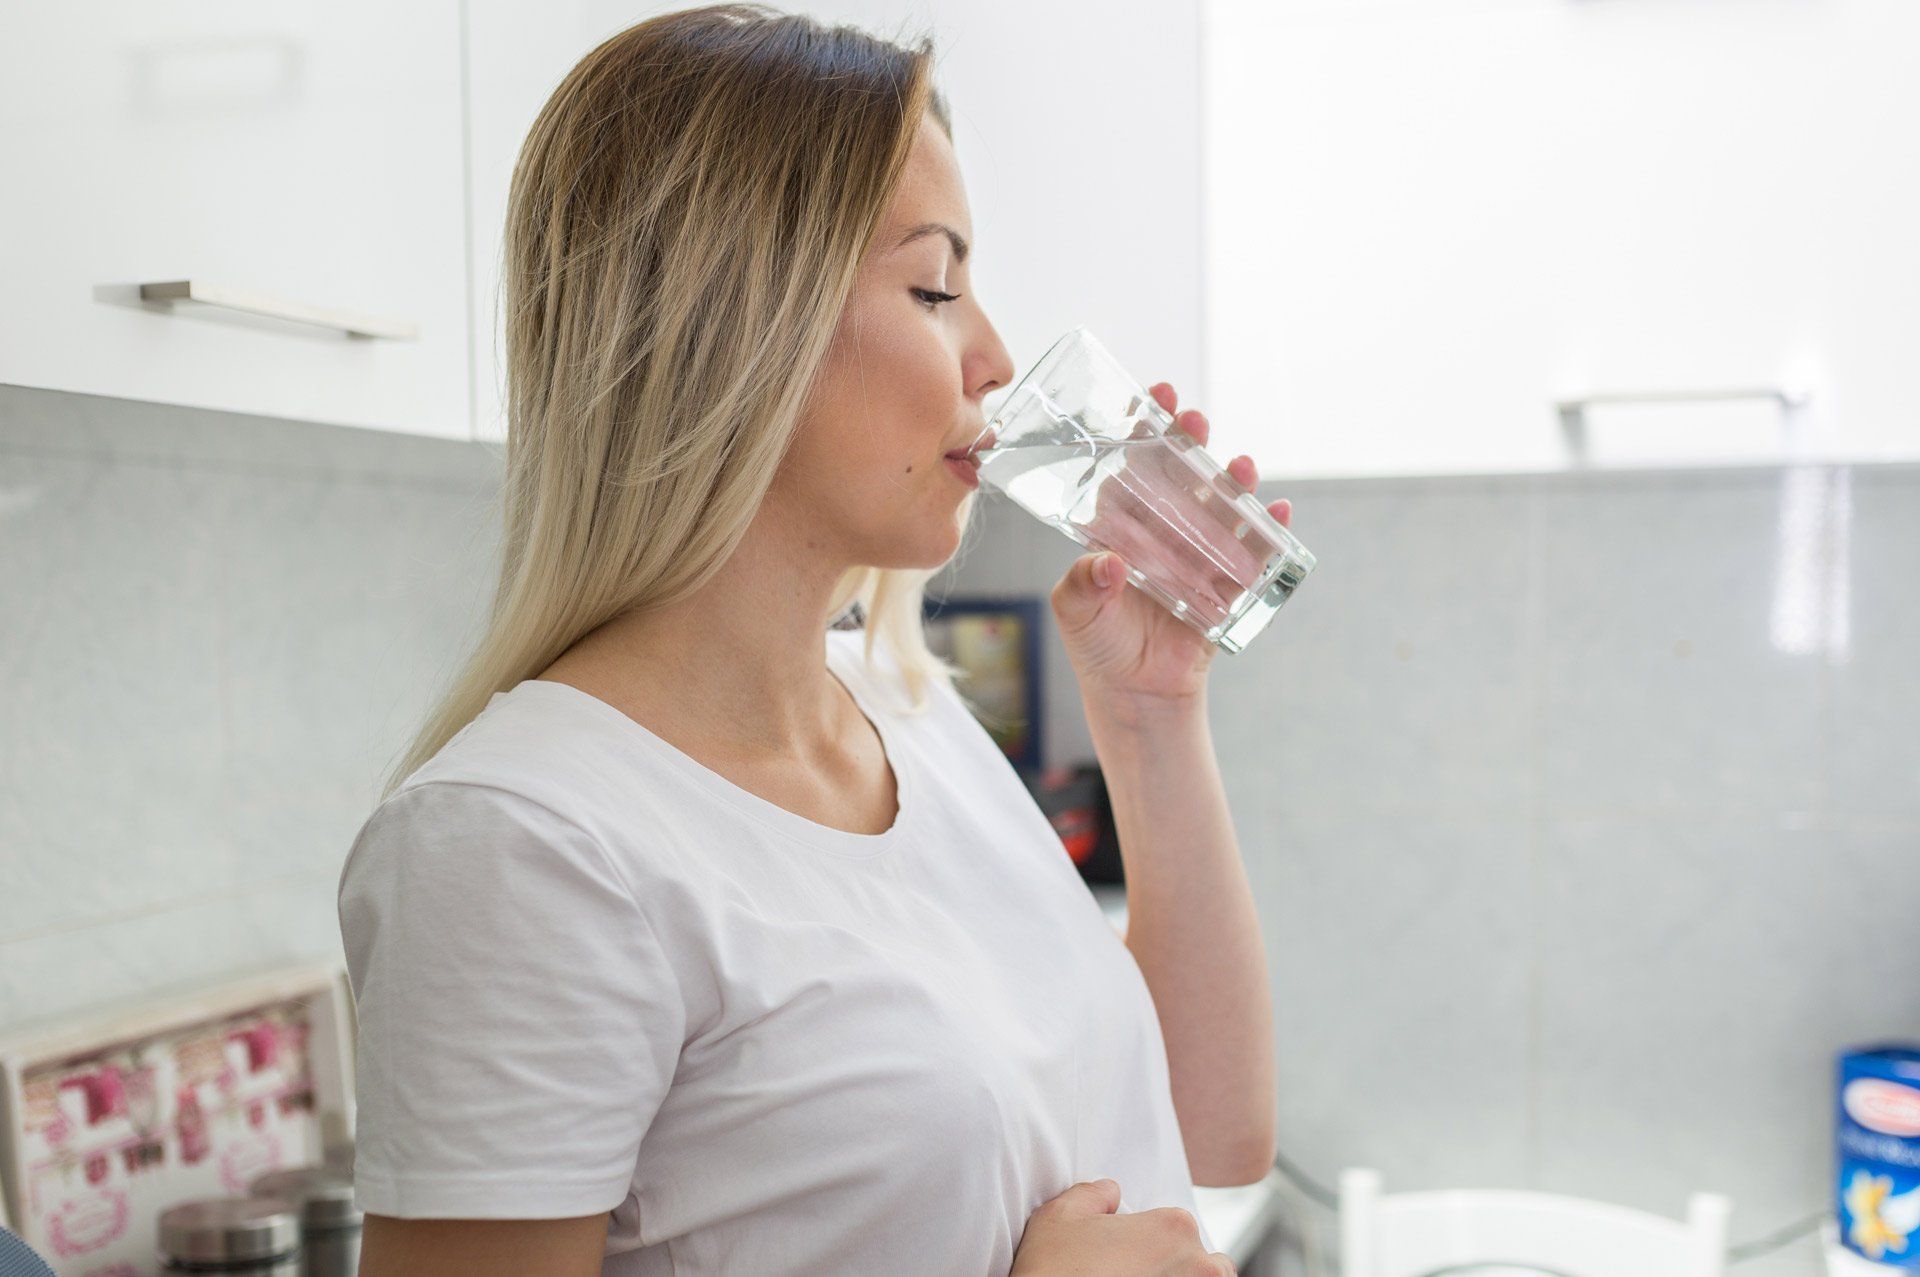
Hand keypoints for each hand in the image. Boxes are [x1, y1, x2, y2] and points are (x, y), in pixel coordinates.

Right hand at [1010, 1178, 1235, 1275]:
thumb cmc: (1054, 1272)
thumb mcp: (1060, 1215)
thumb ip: (1092, 1194)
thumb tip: (1108, 1192)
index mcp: (1173, 1228)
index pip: (1180, 1228)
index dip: (1153, 1241)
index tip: (1131, 1254)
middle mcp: (1196, 1266)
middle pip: (1207, 1265)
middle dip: (1181, 1269)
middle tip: (1139, 1275)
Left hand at [1049, 381, 1291, 711]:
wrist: (1135, 692)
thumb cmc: (1098, 643)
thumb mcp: (1075, 610)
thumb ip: (1083, 584)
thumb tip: (1107, 564)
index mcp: (1122, 525)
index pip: (1132, 467)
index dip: (1143, 431)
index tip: (1153, 398)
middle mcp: (1163, 530)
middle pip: (1181, 475)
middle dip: (1190, 442)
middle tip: (1194, 420)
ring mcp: (1199, 553)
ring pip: (1221, 505)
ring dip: (1233, 481)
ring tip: (1239, 466)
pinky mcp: (1228, 583)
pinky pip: (1255, 551)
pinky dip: (1270, 530)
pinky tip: (1278, 511)